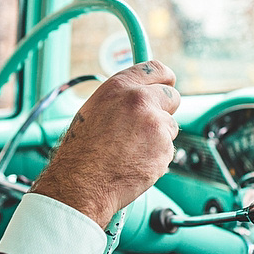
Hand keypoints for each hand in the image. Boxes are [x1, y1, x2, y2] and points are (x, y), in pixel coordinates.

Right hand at [30, 60, 179, 227]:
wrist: (81, 184)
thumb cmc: (82, 151)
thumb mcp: (95, 109)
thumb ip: (122, 98)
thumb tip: (142, 93)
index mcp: (120, 86)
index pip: (157, 69)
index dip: (163, 79)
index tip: (166, 84)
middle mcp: (140, 100)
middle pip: (172, 96)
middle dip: (164, 109)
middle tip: (145, 126)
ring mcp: (155, 125)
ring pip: (171, 127)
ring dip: (158, 137)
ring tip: (131, 149)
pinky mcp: (164, 149)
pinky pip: (168, 150)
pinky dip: (157, 157)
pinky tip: (135, 162)